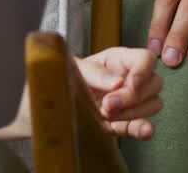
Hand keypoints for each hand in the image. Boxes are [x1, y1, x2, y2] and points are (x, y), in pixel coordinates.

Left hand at [0, 48, 161, 140]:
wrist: (34, 108)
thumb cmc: (50, 80)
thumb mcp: (68, 69)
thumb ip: (93, 72)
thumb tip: (116, 81)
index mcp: (114, 60)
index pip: (144, 58)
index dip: (143, 70)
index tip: (130, 83)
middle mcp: (123, 79)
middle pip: (153, 83)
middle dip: (133, 96)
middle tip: (108, 104)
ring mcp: (124, 102)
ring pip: (152, 104)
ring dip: (135, 112)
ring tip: (107, 114)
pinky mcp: (120, 123)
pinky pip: (140, 125)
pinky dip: (143, 128)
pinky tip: (143, 130)